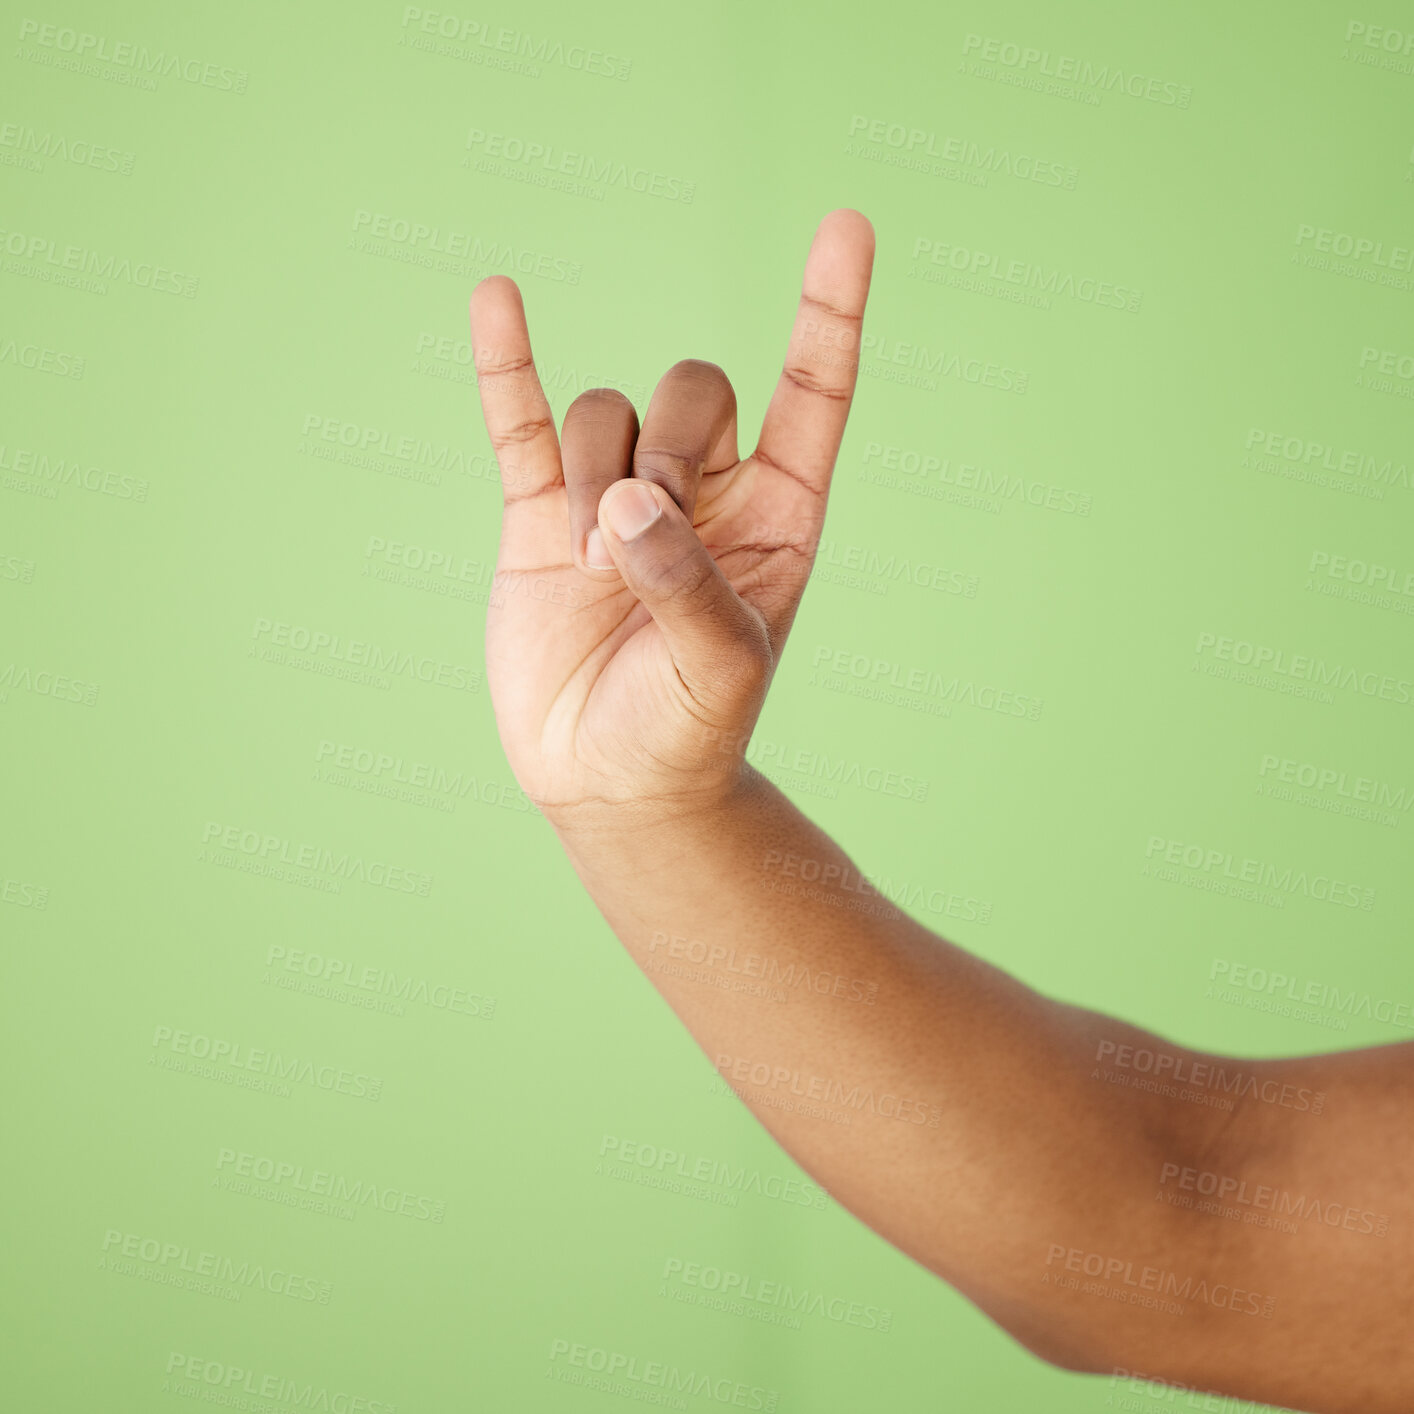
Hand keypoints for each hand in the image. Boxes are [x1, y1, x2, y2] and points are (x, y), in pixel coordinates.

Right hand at [468, 208, 874, 828]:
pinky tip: (498, 297)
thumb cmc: (689, 728)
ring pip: (609, 413)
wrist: (609, 778)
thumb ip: (688, 583)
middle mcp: (704, 490)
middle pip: (693, 389)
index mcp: (779, 514)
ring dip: (596, 477)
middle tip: (645, 540)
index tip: (844, 225)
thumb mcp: (721, 667)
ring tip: (595, 568)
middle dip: (669, 450)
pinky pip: (522, 421)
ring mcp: (618, 495)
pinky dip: (508, 364)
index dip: (828, 310)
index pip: (814, 390)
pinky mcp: (539, 514)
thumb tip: (629, 502)